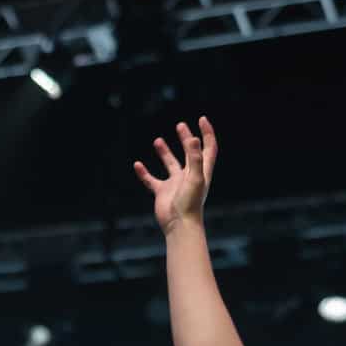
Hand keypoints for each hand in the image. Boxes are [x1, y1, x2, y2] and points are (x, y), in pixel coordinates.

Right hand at [132, 118, 216, 234]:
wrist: (179, 225)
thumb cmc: (190, 204)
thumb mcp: (195, 177)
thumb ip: (195, 157)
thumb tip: (193, 138)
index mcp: (201, 170)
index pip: (208, 148)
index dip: (207, 133)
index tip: (201, 119)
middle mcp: (189, 175)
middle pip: (190, 152)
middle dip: (186, 138)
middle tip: (180, 125)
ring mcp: (175, 184)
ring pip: (170, 164)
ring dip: (165, 152)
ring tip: (157, 141)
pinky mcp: (162, 192)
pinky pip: (152, 180)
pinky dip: (144, 173)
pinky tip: (137, 165)